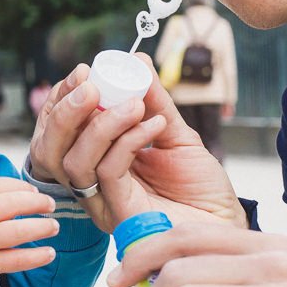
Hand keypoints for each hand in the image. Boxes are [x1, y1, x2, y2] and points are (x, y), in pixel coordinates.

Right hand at [0, 177, 59, 286]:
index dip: (19, 186)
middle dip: (36, 203)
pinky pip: (15, 260)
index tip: (33, 191)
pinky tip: (49, 254)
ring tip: (54, 226)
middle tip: (50, 205)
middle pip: (11, 205)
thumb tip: (13, 192)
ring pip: (17, 231)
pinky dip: (35, 257)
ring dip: (41, 227)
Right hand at [29, 58, 245, 230]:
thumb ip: (155, 101)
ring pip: (78, 160)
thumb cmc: (203, 187)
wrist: (228, 224)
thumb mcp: (175, 133)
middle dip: (70, 111)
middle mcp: (96, 184)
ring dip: (102, 124)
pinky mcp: (120, 213)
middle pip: (58, 147)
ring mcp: (105, 201)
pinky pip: (109, 171)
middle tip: (95, 82)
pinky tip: (155, 125)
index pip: (67, 131)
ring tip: (136, 104)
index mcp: (101, 163)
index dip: (66, 101)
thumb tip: (139, 62)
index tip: (85, 71)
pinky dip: (128, 141)